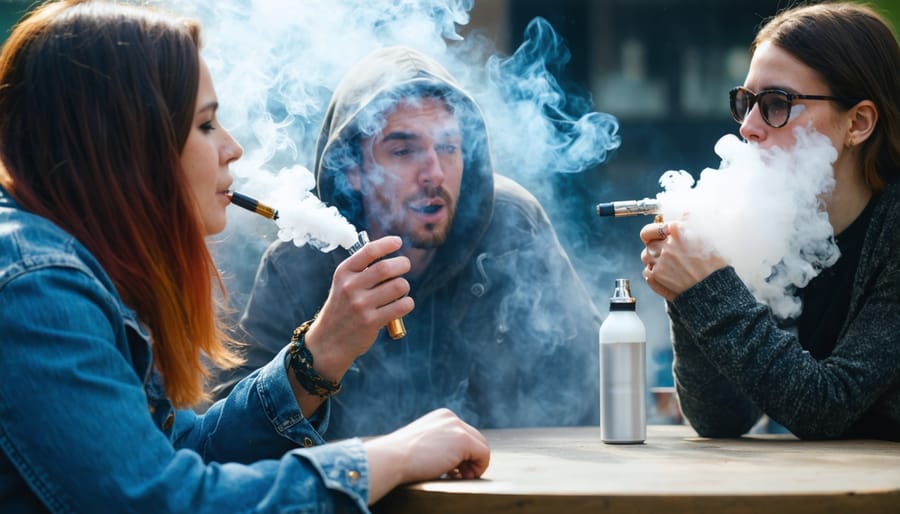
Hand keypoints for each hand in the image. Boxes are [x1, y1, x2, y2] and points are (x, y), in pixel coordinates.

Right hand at [304, 235, 413, 380]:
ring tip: (400, 290)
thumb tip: (392, 254)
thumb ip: (362, 269)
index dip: (386, 244)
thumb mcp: (343, 284)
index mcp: (344, 273)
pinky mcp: (371, 322)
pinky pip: (402, 306)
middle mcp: (350, 287)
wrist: (329, 340)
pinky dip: (407, 303)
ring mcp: (361, 305)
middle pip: (386, 268)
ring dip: (405, 286)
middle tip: (405, 266)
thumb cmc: (343, 307)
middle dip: (402, 264)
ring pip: (398, 286)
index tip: (398, 242)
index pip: (368, 251)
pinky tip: (402, 304)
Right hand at [364, 408, 490, 503]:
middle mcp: (450, 417)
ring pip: (481, 446)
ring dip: (474, 464)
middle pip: (475, 439)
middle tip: (459, 475)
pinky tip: (463, 476)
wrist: (392, 458)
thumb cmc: (400, 457)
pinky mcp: (463, 440)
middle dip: (470, 459)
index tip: (453, 469)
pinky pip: (484, 455)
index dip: (462, 454)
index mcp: (441, 417)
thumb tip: (456, 460)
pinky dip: (479, 468)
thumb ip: (439, 444)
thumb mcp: (422, 444)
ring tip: (460, 477)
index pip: (463, 433)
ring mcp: (457, 427)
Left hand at [640, 221, 726, 301]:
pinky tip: (666, 275)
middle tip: (666, 253)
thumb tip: (685, 213)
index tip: (659, 235)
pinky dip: (653, 273)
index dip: (656, 232)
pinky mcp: (657, 276)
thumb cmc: (714, 266)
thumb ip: (691, 225)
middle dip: (656, 247)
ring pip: (646, 256)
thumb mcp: (707, 240)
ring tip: (668, 265)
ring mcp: (659, 260)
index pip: (655, 228)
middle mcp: (666, 245)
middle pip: (649, 243)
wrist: (714, 290)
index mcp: (678, 232)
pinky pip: (647, 271)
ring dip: (653, 259)